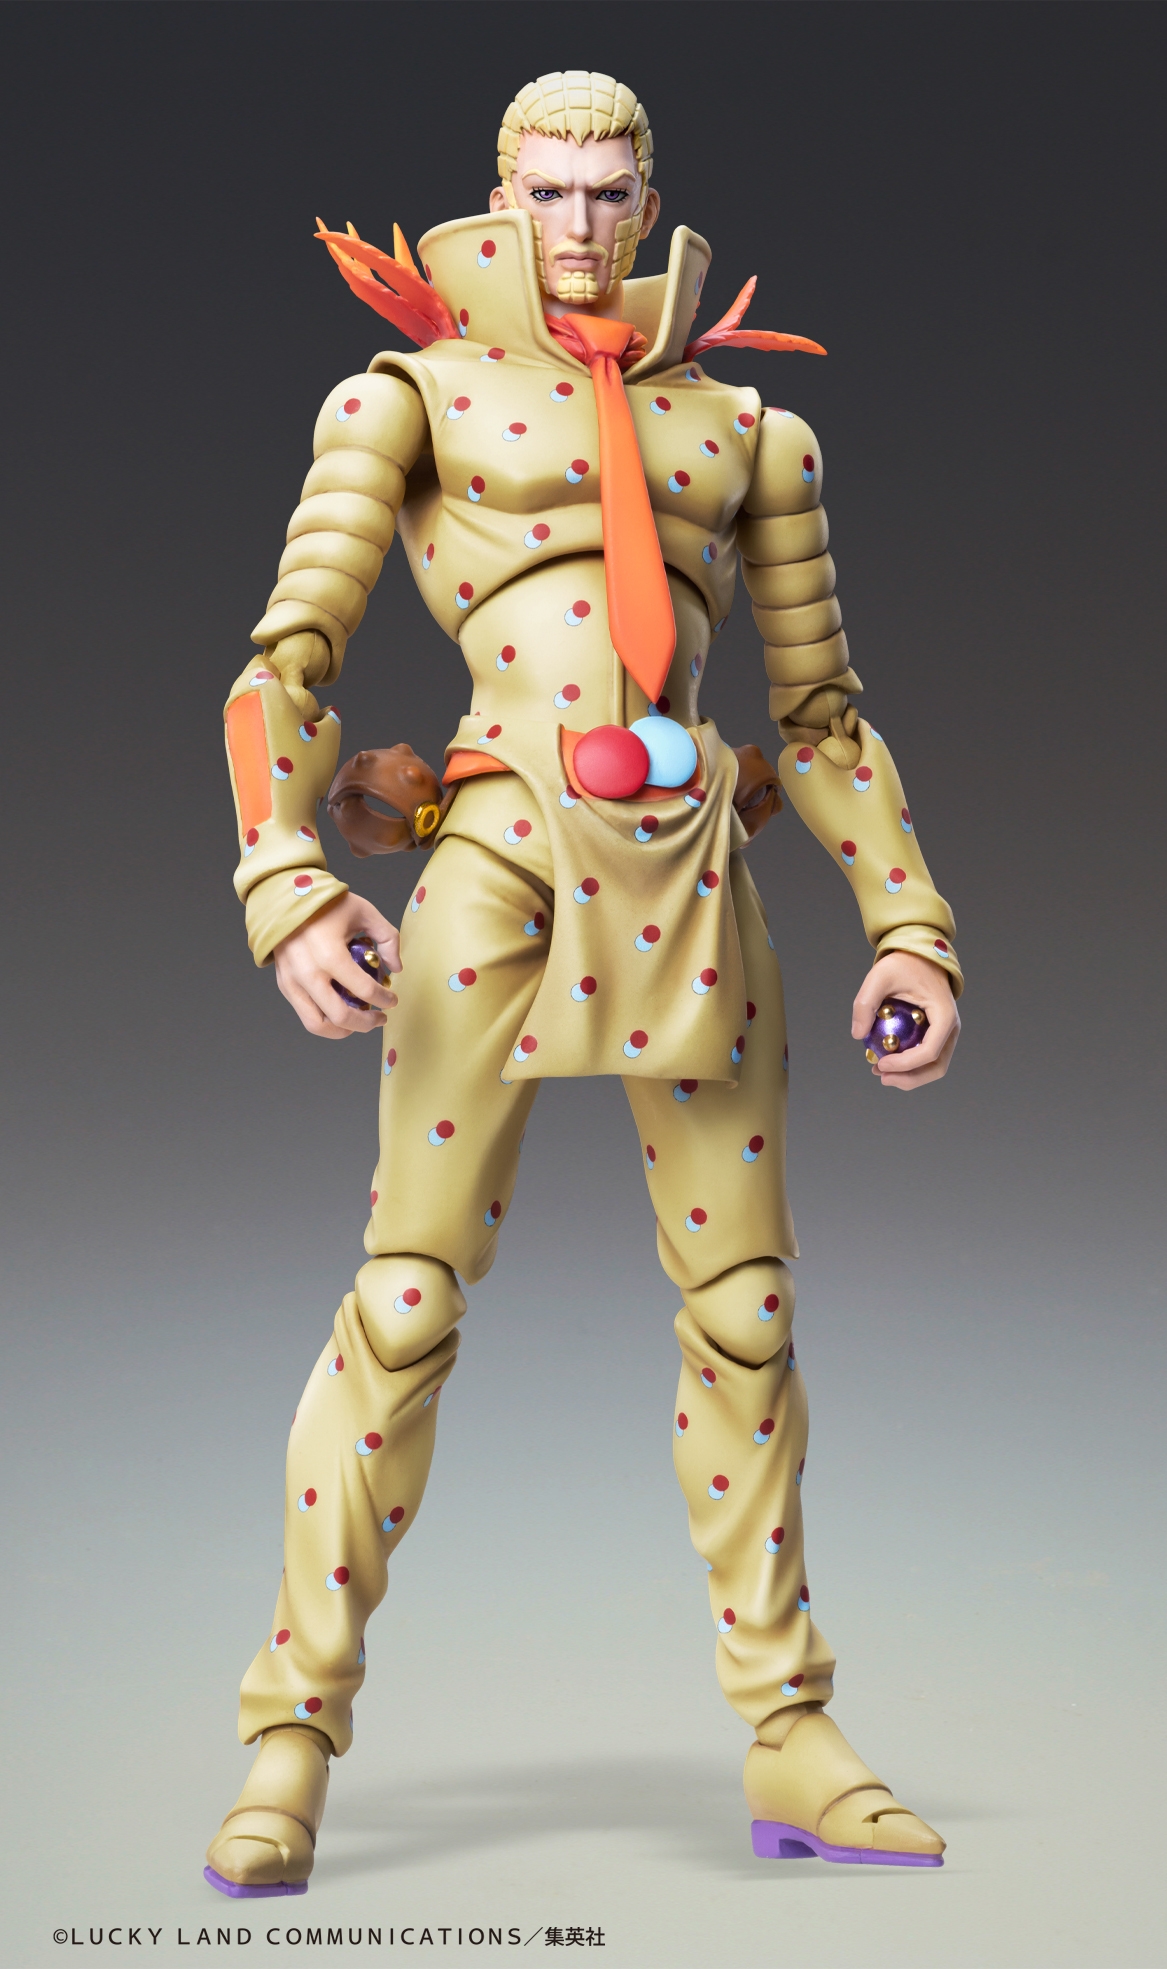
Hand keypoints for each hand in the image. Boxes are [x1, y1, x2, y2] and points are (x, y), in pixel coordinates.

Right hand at [272, 892, 399, 1038]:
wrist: (284, 898)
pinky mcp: (284, 985)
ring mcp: (293, 982)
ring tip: (359, 1023)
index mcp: (330, 955)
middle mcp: (309, 974)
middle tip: (380, 1018)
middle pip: (342, 1017)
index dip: (385, 999)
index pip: (364, 990)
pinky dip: (325, 1021)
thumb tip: (395, 968)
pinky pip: (305, 1014)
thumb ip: (387, 938)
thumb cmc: (325, 903)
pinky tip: (340, 1013)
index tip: (392, 999)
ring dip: (343, 1030)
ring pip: (318, 1025)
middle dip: (367, 1023)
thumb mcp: (364, 912)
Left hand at [851, 951, 959, 1090]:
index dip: (905, 1065)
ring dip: (910, 1076)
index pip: (930, 1052)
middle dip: (909, 1078)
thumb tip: (857, 1035)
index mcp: (944, 1015)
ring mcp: (947, 1033)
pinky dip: (910, 1066)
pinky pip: (927, 1057)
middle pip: (937, 1067)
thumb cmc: (902, 963)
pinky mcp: (938, 1034)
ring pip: (934, 1067)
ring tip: (881, 1073)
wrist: (919, 956)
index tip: (880, 1064)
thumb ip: (865, 1003)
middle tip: (880, 1076)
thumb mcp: (879, 976)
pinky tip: (886, 1061)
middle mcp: (951, 1028)